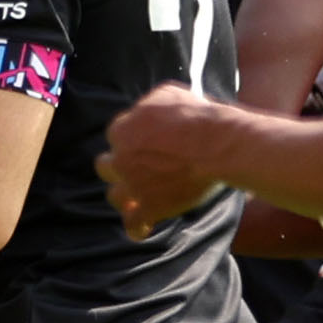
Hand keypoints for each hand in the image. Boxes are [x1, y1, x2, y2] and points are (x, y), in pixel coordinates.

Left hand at [98, 85, 245, 236]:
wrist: (216, 145)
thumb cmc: (196, 116)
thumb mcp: (167, 94)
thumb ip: (148, 104)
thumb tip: (147, 110)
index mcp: (122, 129)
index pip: (116, 135)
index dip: (130, 140)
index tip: (144, 143)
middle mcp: (121, 159)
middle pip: (106, 166)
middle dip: (120, 167)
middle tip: (138, 169)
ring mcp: (133, 185)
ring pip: (115, 196)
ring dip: (125, 197)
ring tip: (136, 199)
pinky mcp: (149, 207)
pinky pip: (134, 224)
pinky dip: (137, 227)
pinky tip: (143, 228)